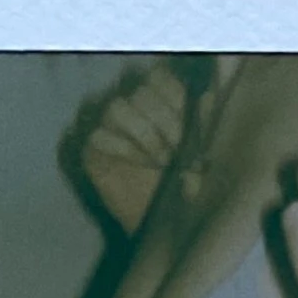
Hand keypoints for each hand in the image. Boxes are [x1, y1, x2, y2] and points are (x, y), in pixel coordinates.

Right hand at [78, 63, 190, 233]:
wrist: (161, 220)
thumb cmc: (182, 182)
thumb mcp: (199, 154)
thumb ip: (202, 125)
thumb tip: (207, 99)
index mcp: (157, 98)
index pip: (159, 76)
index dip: (174, 97)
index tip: (188, 129)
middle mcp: (131, 105)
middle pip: (140, 92)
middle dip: (163, 121)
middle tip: (177, 151)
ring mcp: (107, 124)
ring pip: (117, 107)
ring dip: (143, 133)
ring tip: (160, 160)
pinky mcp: (91, 148)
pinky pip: (98, 136)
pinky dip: (122, 149)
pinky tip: (139, 165)